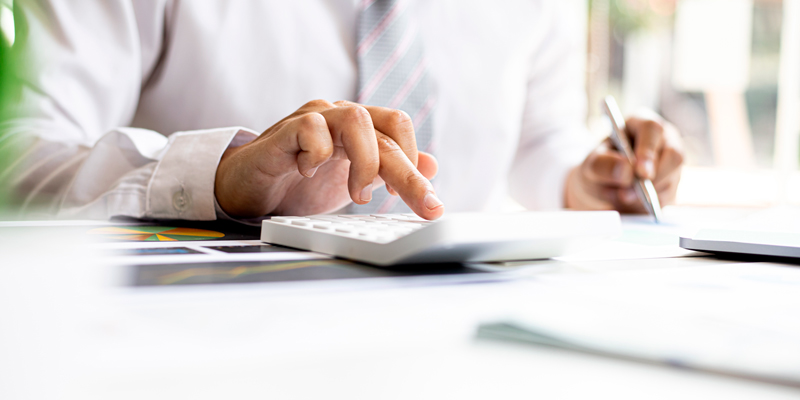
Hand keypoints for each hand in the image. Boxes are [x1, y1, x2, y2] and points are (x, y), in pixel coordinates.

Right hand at [214, 100, 443, 219]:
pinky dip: (317, 154)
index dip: (416, 162)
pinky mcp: (283, 132)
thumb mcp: (353, 184)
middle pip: (387, 129)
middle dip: (409, 173)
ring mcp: (311, 120)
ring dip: (365, 162)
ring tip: (358, 195)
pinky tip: (307, 173)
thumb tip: (432, 164)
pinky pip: (310, 127)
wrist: (246, 191)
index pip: (399, 130)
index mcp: (360, 129)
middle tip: (425, 205)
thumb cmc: (299, 186)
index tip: (424, 200)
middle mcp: (338, 117)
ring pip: (356, 119)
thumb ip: (389, 173)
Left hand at [565, 115, 683, 212]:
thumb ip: (603, 164)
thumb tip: (626, 171)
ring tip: (620, 196)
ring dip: (645, 193)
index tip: (640, 172)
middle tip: (627, 194)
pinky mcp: (672, 182)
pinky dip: (646, 204)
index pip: (652, 129)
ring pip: (671, 179)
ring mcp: (671, 161)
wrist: (602, 186)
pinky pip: (668, 196)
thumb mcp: (591, 164)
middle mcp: (662, 139)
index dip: (648, 150)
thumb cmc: (599, 167)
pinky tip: (629, 201)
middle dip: (652, 178)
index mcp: (640, 123)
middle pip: (673, 155)